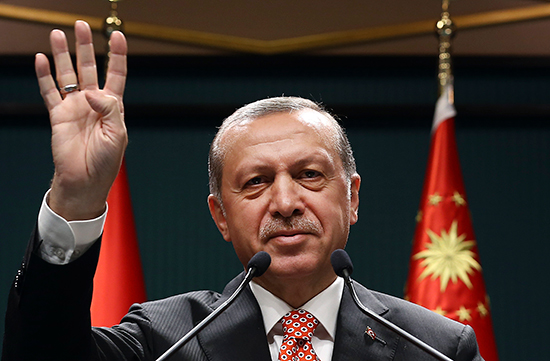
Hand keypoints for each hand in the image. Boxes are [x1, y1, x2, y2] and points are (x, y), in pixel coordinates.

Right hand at [35, 21, 127, 220]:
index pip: (116, 74)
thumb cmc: (106, 162)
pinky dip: (44, 76)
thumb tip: (92, 91)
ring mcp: (74, 108)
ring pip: (67, 75)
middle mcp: (93, 103)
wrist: (84, 182)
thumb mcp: (118, 134)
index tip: (117, 35)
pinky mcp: (58, 116)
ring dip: (62, 55)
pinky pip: (49, 91)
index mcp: (113, 107)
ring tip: (58, 34)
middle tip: (81, 25)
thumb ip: (109, 108)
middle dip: (85, 46)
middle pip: (89, 68)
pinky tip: (41, 59)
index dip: (117, 55)